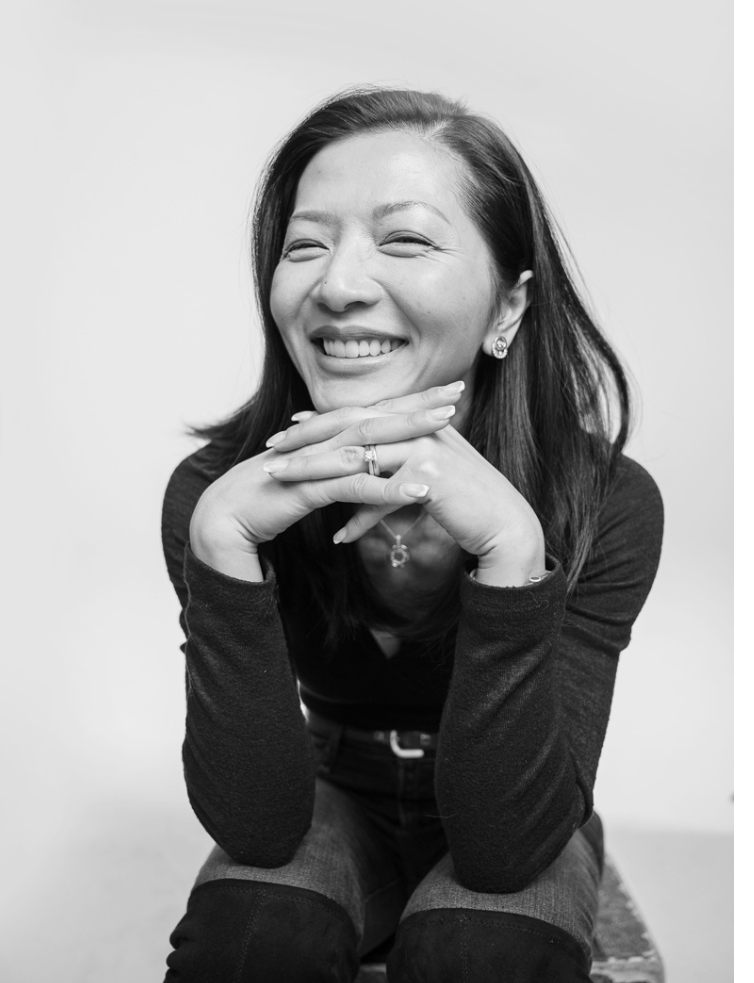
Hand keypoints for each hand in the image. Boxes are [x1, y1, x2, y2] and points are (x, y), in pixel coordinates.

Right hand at [188, 384, 464, 580]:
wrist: (228, 517)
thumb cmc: (271, 496)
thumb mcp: (314, 477)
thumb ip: (341, 467)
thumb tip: (367, 465)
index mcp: (326, 436)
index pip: (376, 411)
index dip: (412, 399)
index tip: (448, 391)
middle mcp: (323, 440)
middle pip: (377, 416)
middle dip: (418, 404)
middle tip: (457, 392)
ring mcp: (316, 461)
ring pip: (369, 443)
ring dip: (409, 435)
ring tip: (446, 430)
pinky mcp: (309, 487)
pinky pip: (354, 486)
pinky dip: (389, 487)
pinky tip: (420, 491)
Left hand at [265, 390, 546, 587]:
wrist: (508, 525)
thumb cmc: (467, 508)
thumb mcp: (419, 493)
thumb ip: (385, 492)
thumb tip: (350, 515)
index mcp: (417, 422)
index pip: (362, 414)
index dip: (324, 421)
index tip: (290, 428)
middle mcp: (419, 427)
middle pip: (351, 426)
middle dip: (307, 437)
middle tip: (271, 447)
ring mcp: (424, 446)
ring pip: (356, 454)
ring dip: (314, 468)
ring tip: (279, 478)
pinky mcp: (428, 475)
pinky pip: (381, 494)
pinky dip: (358, 518)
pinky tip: (337, 537)